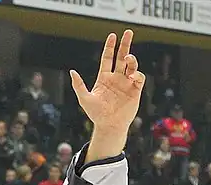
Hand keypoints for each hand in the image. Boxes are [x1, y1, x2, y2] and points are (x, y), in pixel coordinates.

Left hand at [71, 31, 144, 159]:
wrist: (109, 126)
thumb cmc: (96, 114)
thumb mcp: (84, 99)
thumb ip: (79, 85)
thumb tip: (72, 71)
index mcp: (104, 78)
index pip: (108, 58)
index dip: (110, 46)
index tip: (112, 36)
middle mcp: (116, 78)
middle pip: (122, 57)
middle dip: (125, 44)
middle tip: (128, 32)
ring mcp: (126, 83)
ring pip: (132, 65)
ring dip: (131, 59)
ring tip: (128, 58)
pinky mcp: (135, 91)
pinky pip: (139, 77)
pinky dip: (137, 74)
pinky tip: (132, 75)